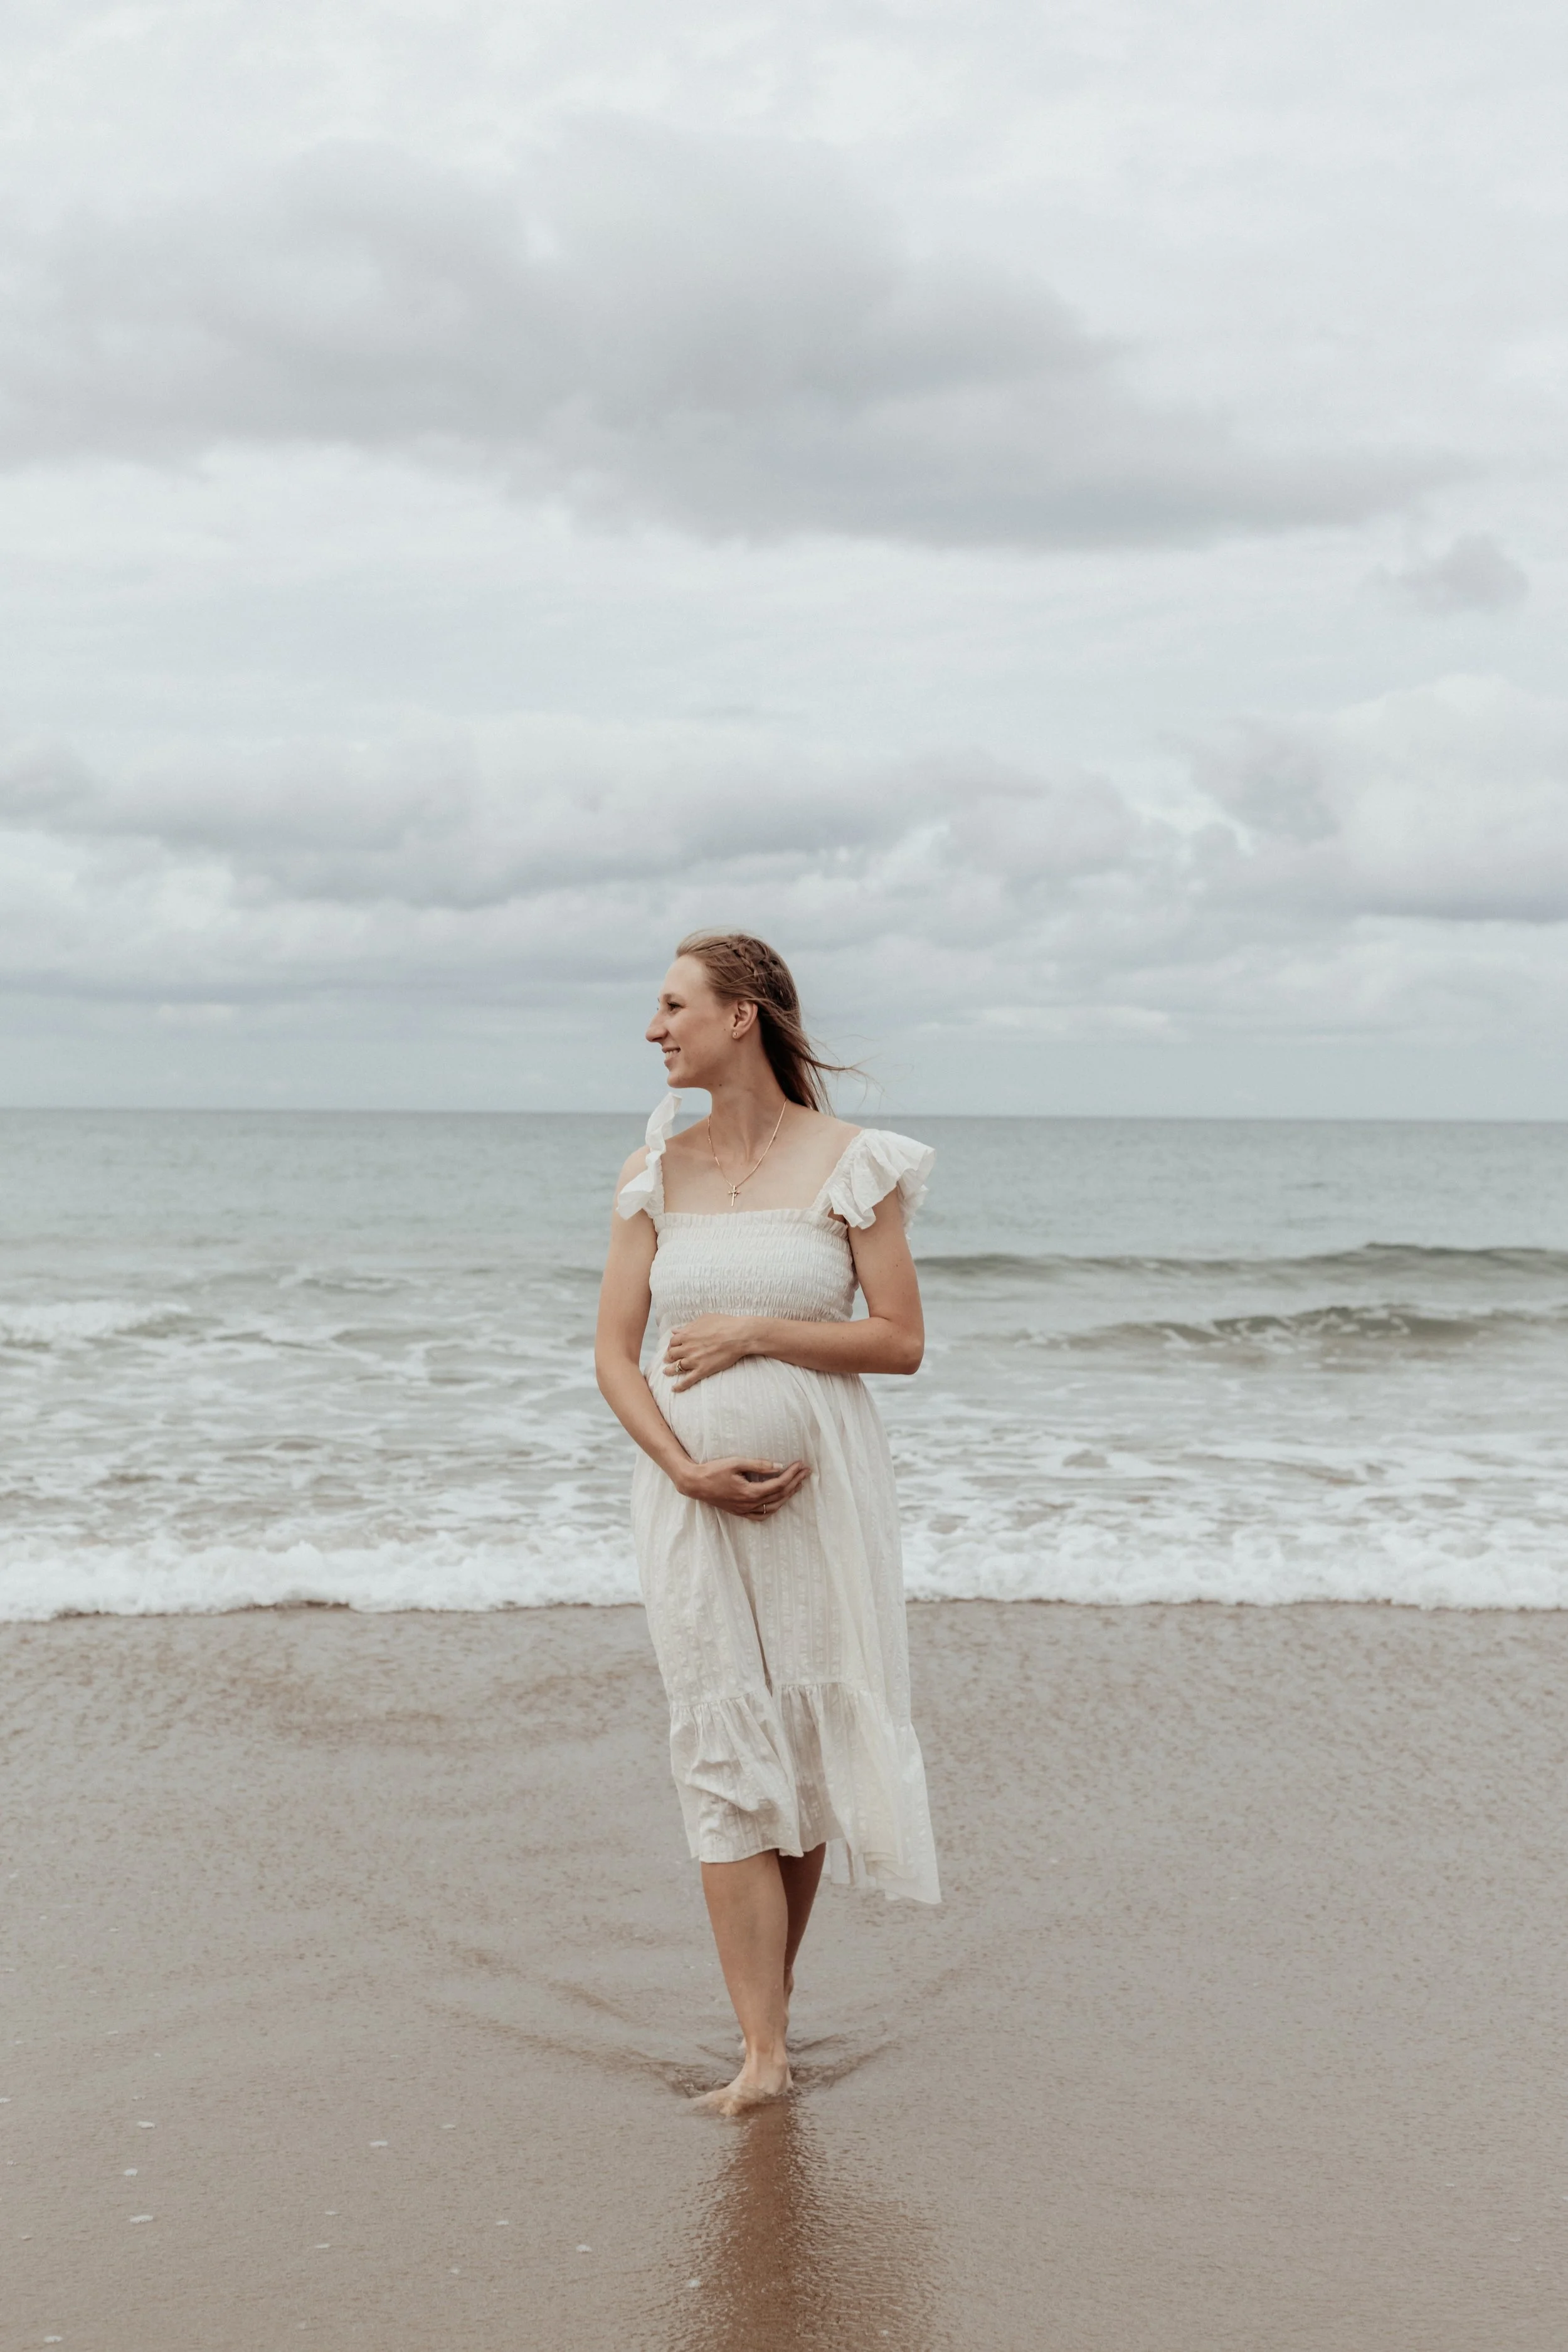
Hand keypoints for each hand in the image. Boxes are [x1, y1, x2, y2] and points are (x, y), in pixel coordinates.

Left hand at [663, 1315, 758, 1390]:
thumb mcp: (704, 1319)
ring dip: (669, 1371)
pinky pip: (688, 1380)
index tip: (672, 1347)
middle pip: (671, 1355)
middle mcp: (687, 1348)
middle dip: (668, 1357)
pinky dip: (679, 1386)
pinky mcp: (702, 1370)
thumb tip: (676, 1330)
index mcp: (687, 1335)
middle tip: (668, 1360)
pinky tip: (674, 1389)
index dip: (671, 1345)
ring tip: (667, 1372)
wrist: (738, 1335)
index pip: (672, 1341)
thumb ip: (688, 1326)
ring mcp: (694, 1360)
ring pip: (676, 1368)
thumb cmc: (723, 1324)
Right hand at [675, 1456, 811, 1517]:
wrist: (695, 1484)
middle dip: (795, 1483)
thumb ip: (759, 1465)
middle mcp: (749, 1504)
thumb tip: (779, 1465)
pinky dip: (773, 1509)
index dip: (792, 1474)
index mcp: (750, 1492)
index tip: (801, 1464)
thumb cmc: (714, 1470)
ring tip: (797, 1485)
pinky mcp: (739, 1512)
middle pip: (779, 1495)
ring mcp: (744, 1510)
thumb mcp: (736, 1462)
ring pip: (773, 1507)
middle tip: (806, 1472)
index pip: (778, 1484)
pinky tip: (778, 1503)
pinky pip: (761, 1516)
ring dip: (788, 1496)